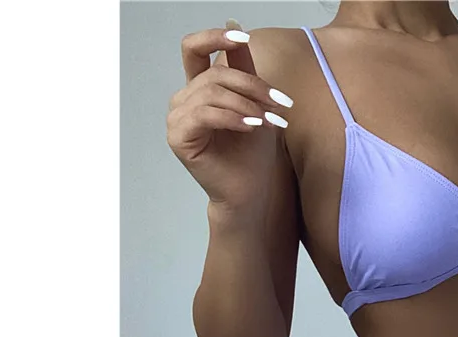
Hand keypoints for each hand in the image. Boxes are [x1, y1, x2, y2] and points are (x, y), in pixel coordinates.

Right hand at [166, 22, 291, 213]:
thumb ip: (242, 67)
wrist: (251, 191)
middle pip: (214, 74)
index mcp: (197, 88)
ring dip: (247, 104)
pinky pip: (205, 115)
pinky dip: (232, 118)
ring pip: (212, 93)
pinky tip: (251, 127)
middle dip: (252, 86)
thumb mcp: (254, 102)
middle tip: (280, 103)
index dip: (215, 37)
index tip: (243, 37)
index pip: (195, 49)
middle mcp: (183, 99)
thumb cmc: (252, 153)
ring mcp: (177, 118)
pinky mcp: (178, 137)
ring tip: (270, 120)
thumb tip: (234, 24)